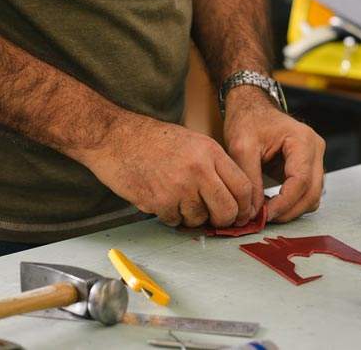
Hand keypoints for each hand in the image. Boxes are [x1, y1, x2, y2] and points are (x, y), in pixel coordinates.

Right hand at [79, 115, 254, 227]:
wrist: (114, 138)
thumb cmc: (152, 140)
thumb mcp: (193, 142)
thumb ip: (214, 166)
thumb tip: (234, 197)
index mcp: (210, 152)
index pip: (243, 187)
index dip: (246, 206)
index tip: (242, 214)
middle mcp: (198, 170)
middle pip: (228, 210)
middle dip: (225, 220)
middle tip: (217, 219)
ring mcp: (179, 187)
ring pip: (200, 219)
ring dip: (192, 217)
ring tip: (179, 199)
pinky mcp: (159, 202)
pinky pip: (176, 222)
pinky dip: (171, 216)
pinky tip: (162, 199)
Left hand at [223, 87, 324, 222]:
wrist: (251, 108)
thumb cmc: (247, 121)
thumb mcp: (241, 147)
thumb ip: (249, 179)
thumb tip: (253, 211)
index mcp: (302, 140)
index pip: (300, 181)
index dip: (284, 203)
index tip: (264, 215)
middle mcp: (315, 149)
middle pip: (312, 193)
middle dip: (289, 211)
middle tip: (264, 219)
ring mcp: (315, 159)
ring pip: (313, 197)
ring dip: (291, 209)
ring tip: (265, 212)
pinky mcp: (309, 168)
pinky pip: (307, 193)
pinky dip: (292, 203)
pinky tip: (271, 204)